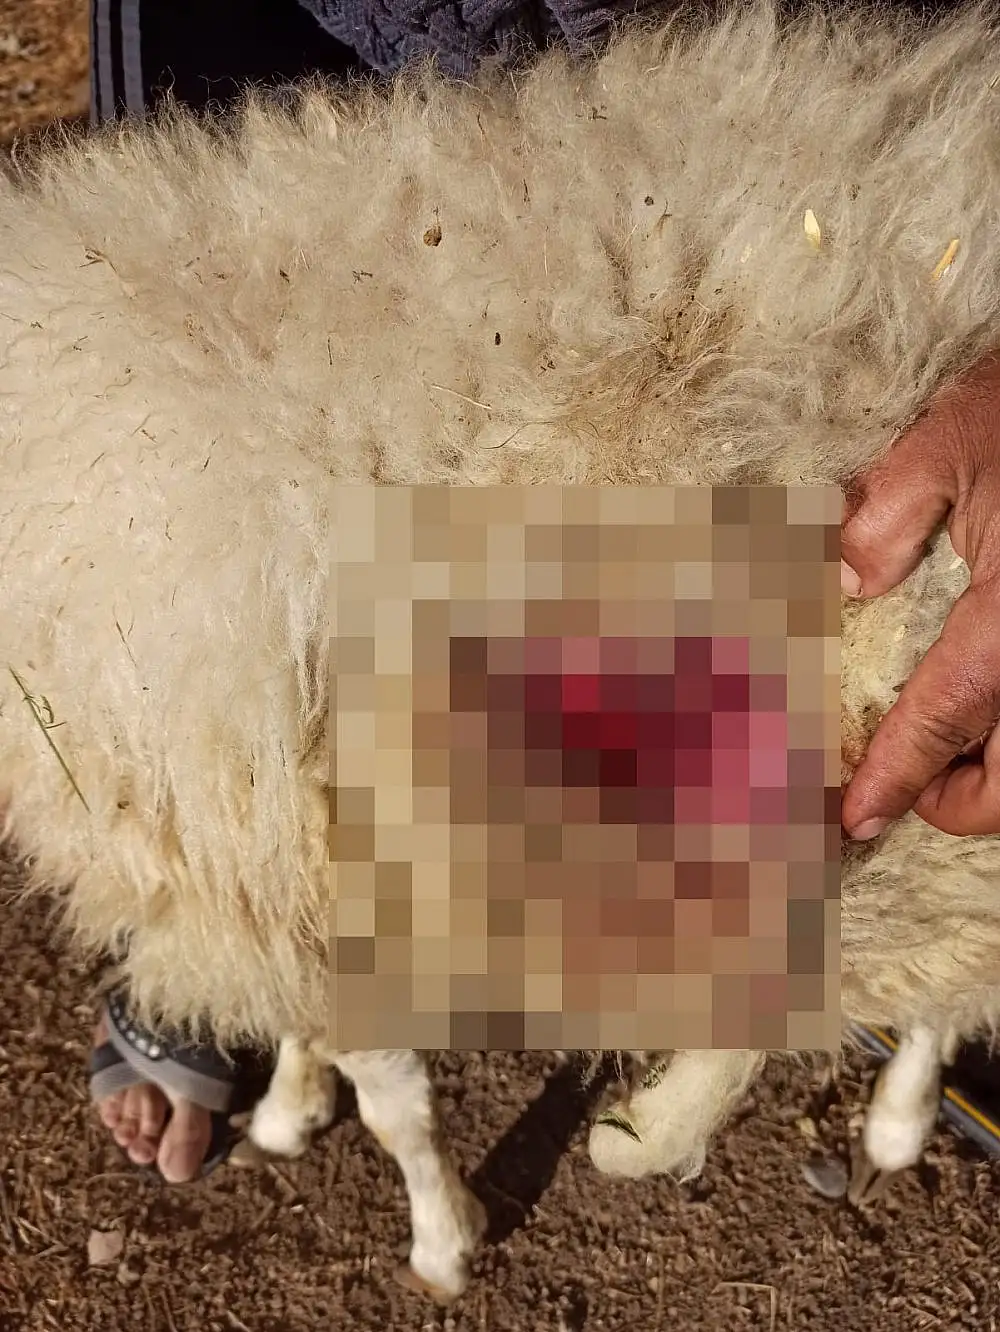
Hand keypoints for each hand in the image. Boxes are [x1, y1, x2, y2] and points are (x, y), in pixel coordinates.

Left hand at [841, 349, 999, 838]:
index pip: (946, 718)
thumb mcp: (954, 443)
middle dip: (956, 800)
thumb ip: (885, 517)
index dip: (896, 779)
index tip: (855, 820)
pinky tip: (993, 698)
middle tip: (906, 777)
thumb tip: (845, 583)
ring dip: (996, 773)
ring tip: (949, 742)